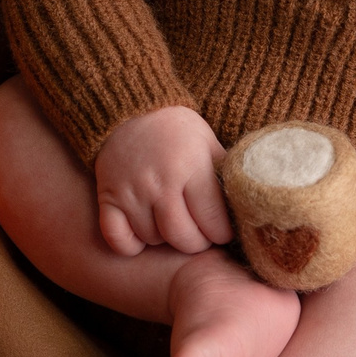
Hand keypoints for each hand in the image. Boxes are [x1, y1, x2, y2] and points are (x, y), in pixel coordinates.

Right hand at [92, 106, 232, 255]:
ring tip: (173, 222)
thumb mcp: (209, 144)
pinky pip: (119, 241)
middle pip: (184, 238)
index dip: (223, 232)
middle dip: (198, 242)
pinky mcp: (108, 198)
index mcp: (191, 167)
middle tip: (201, 233)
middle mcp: (160, 182)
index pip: (214, 222)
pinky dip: (131, 245)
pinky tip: (143, 231)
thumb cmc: (178, 132)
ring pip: (154, 240)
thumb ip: (226, 176)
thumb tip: (248, 210)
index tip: (222, 230)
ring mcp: (131, 192)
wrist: (130, 112)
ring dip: (166, 239)